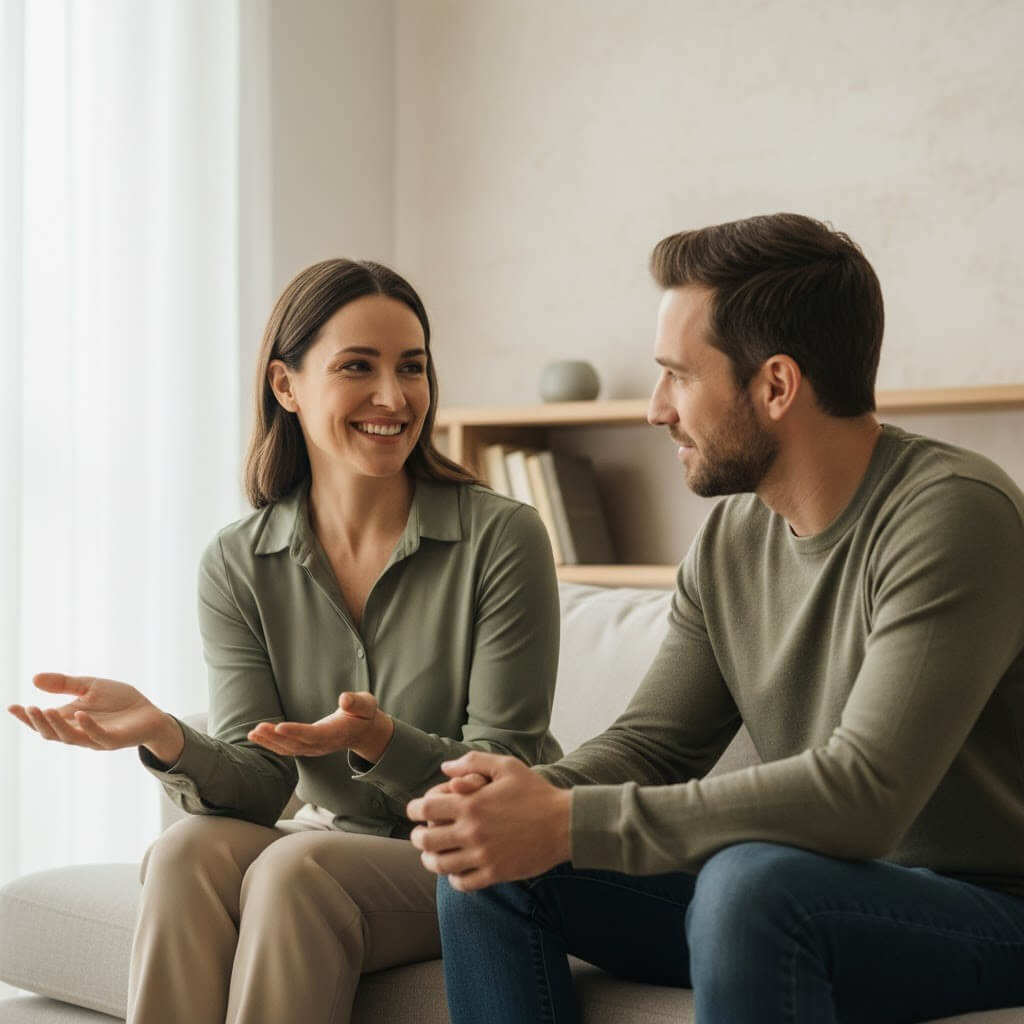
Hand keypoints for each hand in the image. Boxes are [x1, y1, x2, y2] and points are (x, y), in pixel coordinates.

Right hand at [7, 673, 179, 758]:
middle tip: (28, 708)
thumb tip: (34, 678)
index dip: (27, 717)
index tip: (12, 707)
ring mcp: (96, 738)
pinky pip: (98, 736)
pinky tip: (80, 713)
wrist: (150, 713)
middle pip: (52, 733)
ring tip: (45, 710)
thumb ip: (64, 684)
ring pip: (70, 737)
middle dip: (38, 722)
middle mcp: (79, 732)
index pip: (44, 721)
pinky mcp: (114, 739)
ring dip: (57, 725)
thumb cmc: (119, 701)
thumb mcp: (90, 687)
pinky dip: (88, 725)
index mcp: (70, 720)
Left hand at [248, 691, 394, 761]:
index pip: (314, 734)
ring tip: (253, 733)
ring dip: (270, 742)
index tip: (279, 727)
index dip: (296, 732)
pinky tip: (257, 736)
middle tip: (258, 728)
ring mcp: (314, 748)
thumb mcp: (366, 704)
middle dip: (276, 738)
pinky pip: (286, 749)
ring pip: (289, 749)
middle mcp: (323, 744)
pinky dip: (271, 744)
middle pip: (297, 744)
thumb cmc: (363, 714)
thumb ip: (356, 702)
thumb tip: (344, 699)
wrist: (363, 732)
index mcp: (336, 733)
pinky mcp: (307, 747)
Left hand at [407, 751, 571, 890]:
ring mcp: (483, 855)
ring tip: (432, 855)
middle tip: (419, 835)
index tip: (414, 811)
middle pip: (426, 840)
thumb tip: (445, 768)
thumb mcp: (506, 766)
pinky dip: (453, 878)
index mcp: (472, 804)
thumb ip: (473, 762)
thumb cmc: (535, 791)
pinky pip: (462, 883)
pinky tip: (456, 870)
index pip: (425, 809)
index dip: (413, 809)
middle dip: (417, 837)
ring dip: (430, 860)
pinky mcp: (495, 873)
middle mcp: (472, 831)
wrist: (564, 823)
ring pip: (440, 865)